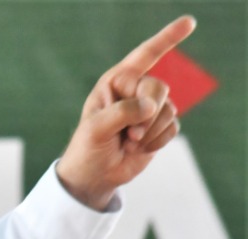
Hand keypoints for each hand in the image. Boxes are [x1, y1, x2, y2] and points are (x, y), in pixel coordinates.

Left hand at [56, 15, 195, 210]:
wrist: (94, 176)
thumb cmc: (87, 148)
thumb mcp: (95, 129)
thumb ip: (121, 112)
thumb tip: (151, 106)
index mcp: (115, 82)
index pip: (144, 55)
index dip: (167, 39)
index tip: (189, 23)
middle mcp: (134, 90)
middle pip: (158, 88)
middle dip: (147, 113)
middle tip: (128, 133)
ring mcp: (149, 108)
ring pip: (168, 109)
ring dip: (150, 131)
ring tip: (128, 141)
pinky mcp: (160, 125)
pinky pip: (173, 127)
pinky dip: (156, 141)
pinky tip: (138, 148)